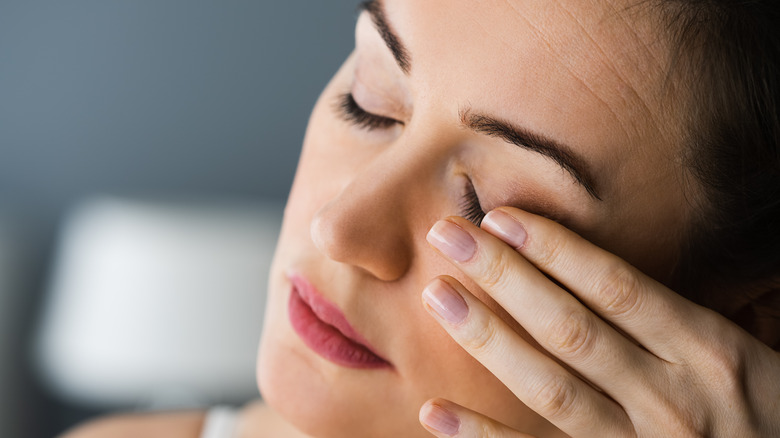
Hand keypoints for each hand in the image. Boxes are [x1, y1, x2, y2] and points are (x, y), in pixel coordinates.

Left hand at [419, 207, 779, 436]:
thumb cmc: (758, 408)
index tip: (500, 217)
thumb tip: (585, 268)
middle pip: (570, 327)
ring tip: (439, 297)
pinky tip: (435, 410)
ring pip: (550, 387)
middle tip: (447, 235)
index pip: (614, 287)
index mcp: (705, 350)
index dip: (552, 249)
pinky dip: (483, 437)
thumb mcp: (737, 352)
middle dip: (504, 276)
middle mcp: (670, 396)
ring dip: (488, 339)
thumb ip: (669, 318)